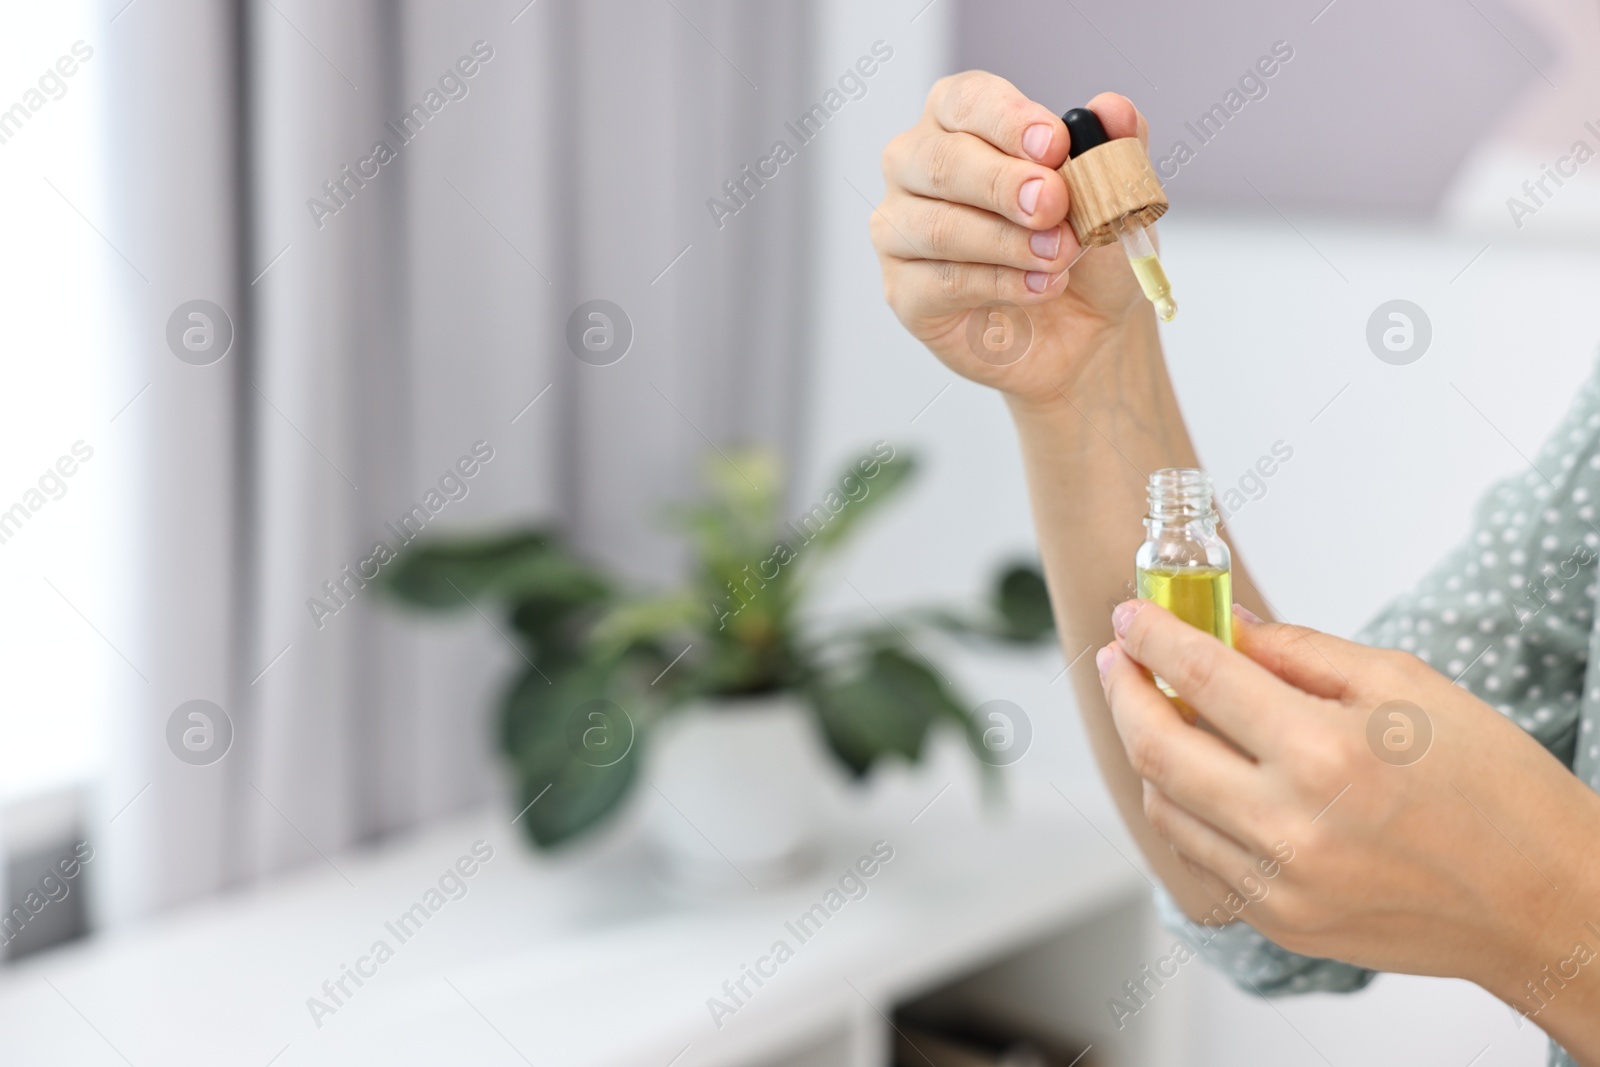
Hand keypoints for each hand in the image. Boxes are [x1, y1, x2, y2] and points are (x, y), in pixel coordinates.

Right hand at [872, 74, 1153, 406]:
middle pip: (939, 160)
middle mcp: (916, 168)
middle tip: (1054, 204)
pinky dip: (998, 284)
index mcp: (960, 123)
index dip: (1007, 119)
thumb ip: (1114, 147)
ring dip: (1006, 241)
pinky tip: (1040, 287)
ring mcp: (901, 230)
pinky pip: (941, 282)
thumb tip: (1114, 109)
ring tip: (1060, 255)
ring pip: (938, 226)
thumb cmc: (1085, 247)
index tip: (1055, 144)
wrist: (1085, 328)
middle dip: (1001, 182)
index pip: (964, 100)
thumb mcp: (1114, 195)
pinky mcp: (905, 291)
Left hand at [1095, 600, 1599, 1011]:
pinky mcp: (1280, 923)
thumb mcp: (1407, 685)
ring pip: (1166, 807)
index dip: (1153, 638)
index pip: (1201, 678)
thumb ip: (1302, 653)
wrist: (1545, 902)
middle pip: (1156, 748)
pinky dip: (1185, 808)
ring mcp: (1279, 886)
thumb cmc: (1492, 786)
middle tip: (1118, 659)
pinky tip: (1200, 776)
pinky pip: (1200, 856)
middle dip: (1124, 692)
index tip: (1129, 617)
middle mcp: (1290, 826)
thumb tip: (1229, 628)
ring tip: (1158, 712)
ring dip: (1148, 751)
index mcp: (1325, 753)